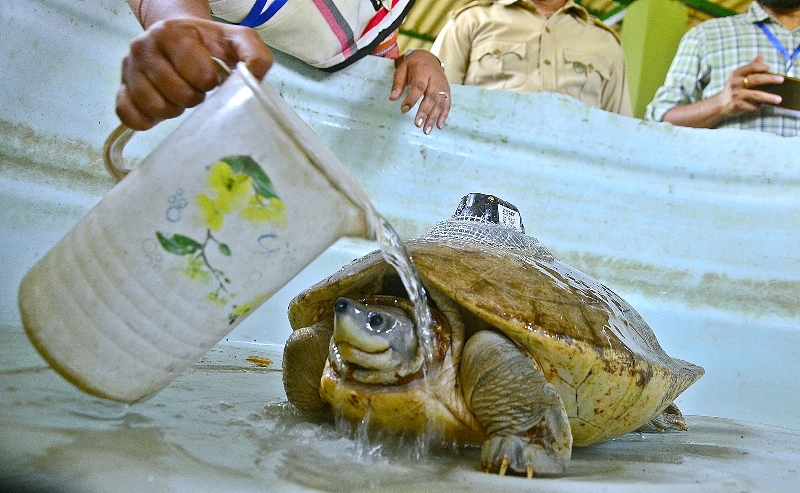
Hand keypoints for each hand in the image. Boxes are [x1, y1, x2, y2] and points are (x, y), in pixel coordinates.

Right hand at [116, 18, 272, 129]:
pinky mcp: (122, 88)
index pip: (198, 74)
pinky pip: (127, 115)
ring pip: (153, 106)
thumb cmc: (209, 43)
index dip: (209, 82)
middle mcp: (144, 46)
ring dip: (173, 110)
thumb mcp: (237, 40)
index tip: (211, 77)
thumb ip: (254, 54)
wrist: (178, 36)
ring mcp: (130, 68)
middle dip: (192, 98)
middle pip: (176, 93)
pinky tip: (160, 112)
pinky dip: (146, 120)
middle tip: (196, 91)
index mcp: (173, 33)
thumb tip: (254, 75)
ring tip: (180, 98)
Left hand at [389, 50, 450, 133]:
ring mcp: (443, 86)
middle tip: (417, 124)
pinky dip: (444, 116)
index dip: (411, 99)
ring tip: (426, 131)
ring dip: (434, 118)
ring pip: (440, 103)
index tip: (403, 110)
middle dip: (424, 112)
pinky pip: (447, 104)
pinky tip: (438, 126)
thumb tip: (392, 98)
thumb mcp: (402, 70)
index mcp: (423, 72)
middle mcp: (435, 79)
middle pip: (432, 97)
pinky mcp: (447, 91)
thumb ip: (397, 84)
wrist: (428, 58)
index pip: (418, 87)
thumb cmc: (412, 66)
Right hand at [717, 54, 783, 117]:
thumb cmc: (734, 88)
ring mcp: (736, 94)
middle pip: (755, 79)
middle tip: (781, 80)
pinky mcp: (736, 105)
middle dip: (769, 79)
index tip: (770, 68)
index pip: (751, 67)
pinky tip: (762, 107)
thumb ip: (751, 66)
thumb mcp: (739, 76)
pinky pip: (751, 106)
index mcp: (737, 74)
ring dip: (768, 97)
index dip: (761, 67)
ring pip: (755, 94)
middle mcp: (736, 83)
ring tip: (778, 99)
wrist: (720, 103)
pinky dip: (758, 107)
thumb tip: (761, 55)